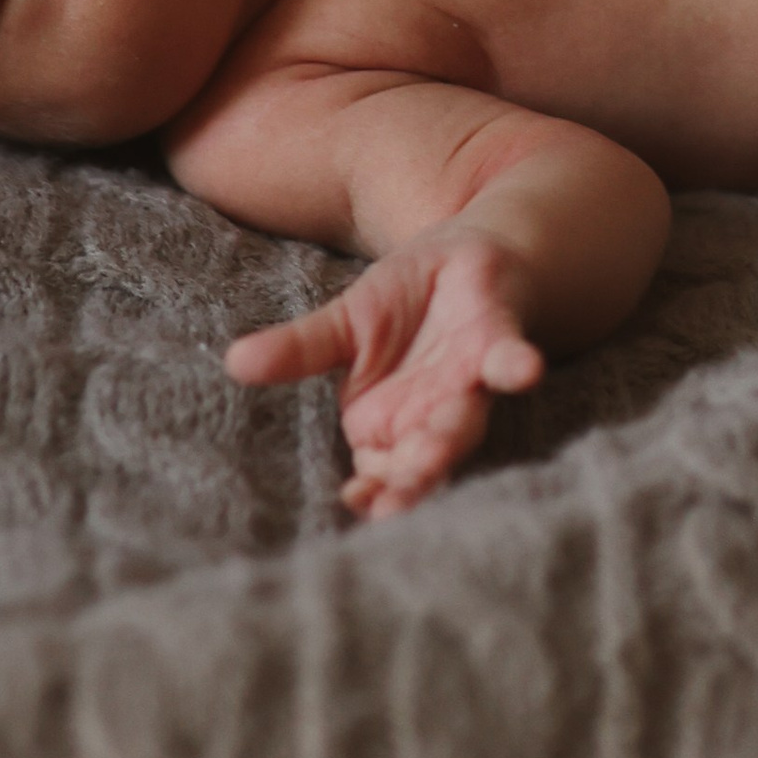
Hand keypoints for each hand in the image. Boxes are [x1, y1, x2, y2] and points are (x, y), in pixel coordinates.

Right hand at [225, 233, 546, 517]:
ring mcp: (468, 381)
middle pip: (423, 457)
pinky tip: (523, 370)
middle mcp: (431, 414)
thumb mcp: (346, 322)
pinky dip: (515, 365)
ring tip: (437, 449)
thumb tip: (234, 362)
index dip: (374, 487)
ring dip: (452, 434)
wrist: (467, 256)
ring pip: (462, 422)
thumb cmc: (406, 300)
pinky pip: (508, 357)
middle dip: (415, 476)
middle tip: (399, 498)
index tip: (359, 501)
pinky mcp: (500, 341)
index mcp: (388, 421)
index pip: (378, 469)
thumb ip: (300, 348)